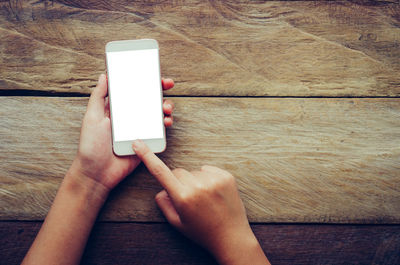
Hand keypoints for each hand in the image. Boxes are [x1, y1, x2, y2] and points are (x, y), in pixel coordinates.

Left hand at [69, 74, 174, 193]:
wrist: (97, 174)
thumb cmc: (90, 146)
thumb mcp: (92, 117)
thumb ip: (98, 97)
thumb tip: (104, 75)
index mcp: (116, 109)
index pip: (132, 90)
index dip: (144, 80)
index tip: (153, 72)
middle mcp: (129, 117)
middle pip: (148, 99)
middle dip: (160, 90)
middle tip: (168, 84)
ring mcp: (139, 129)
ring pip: (157, 113)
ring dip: (165, 106)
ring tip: (166, 108)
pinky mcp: (146, 142)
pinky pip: (159, 131)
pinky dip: (166, 124)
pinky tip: (166, 122)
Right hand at [132, 140, 269, 264]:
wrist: (231, 237)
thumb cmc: (202, 232)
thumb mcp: (177, 223)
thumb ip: (164, 203)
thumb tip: (162, 189)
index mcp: (183, 197)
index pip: (160, 172)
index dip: (147, 156)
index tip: (138, 143)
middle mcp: (198, 185)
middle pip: (178, 172)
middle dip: (178, 182)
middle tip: (189, 199)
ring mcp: (214, 180)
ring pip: (193, 171)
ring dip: (195, 181)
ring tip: (205, 199)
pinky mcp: (226, 176)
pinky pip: (208, 169)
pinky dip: (207, 178)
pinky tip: (213, 193)